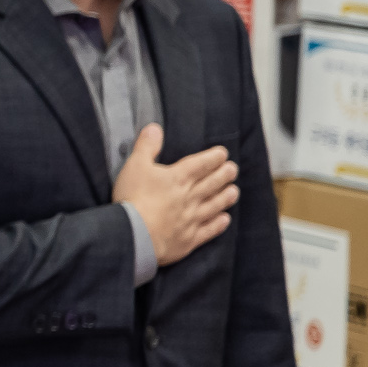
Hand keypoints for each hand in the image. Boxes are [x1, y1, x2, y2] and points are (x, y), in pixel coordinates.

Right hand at [110, 124, 237, 267]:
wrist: (135, 234)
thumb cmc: (133, 198)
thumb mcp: (135, 166)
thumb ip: (146, 147)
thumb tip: (155, 128)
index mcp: (178, 178)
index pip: (201, 164)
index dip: (214, 157)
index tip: (223, 154)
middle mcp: (190, 197)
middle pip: (212, 183)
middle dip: (224, 175)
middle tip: (233, 169)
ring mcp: (191, 218)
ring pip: (214, 205)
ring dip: (226, 197)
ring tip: (234, 191)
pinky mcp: (188, 238)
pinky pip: (208, 230)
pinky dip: (218, 224)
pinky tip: (225, 219)